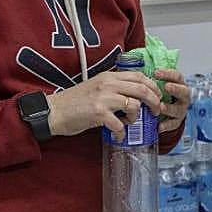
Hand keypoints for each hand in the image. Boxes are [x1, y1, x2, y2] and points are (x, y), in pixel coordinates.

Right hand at [45, 70, 162, 138]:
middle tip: (155, 112)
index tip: (157, 97)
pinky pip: (120, 124)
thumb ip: (114, 87)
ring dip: (135, 117)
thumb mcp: (97, 87)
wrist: (54, 111)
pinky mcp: (98, 113)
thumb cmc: (75, 102)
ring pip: (134, 105)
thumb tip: (135, 95)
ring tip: (127, 123)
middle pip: (141, 89)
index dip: (152, 87)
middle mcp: (108, 84)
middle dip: (153, 101)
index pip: (139, 76)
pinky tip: (118, 135)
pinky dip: (122, 132)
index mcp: (109, 76)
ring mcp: (103, 98)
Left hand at [153, 68, 190, 133]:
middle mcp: (182, 97)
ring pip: (178, 109)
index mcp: (179, 85)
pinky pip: (173, 124)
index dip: (168, 74)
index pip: (177, 77)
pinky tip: (159, 126)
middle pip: (183, 92)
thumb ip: (153, 82)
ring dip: (169, 108)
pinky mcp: (177, 122)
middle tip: (166, 87)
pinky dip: (166, 125)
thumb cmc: (162, 96)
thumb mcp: (160, 87)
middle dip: (176, 89)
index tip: (156, 73)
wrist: (168, 113)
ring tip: (161, 107)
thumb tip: (138, 74)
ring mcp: (180, 110)